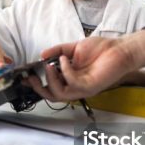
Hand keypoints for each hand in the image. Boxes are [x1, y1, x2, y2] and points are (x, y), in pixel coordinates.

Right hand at [26, 31, 144, 100]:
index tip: (24, 76)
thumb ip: (57, 51)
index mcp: (69, 78)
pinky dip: (65, 70)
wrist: (119, 49)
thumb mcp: (73, 48)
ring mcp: (82, 88)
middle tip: (32, 76)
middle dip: (37, 87)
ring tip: (48, 66)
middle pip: (51, 96)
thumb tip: (42, 55)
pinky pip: (72, 83)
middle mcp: (74, 86)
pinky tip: (64, 59)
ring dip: (51, 80)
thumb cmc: (101, 49)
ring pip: (59, 94)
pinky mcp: (90, 86)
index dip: (35, 84)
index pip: (49, 86)